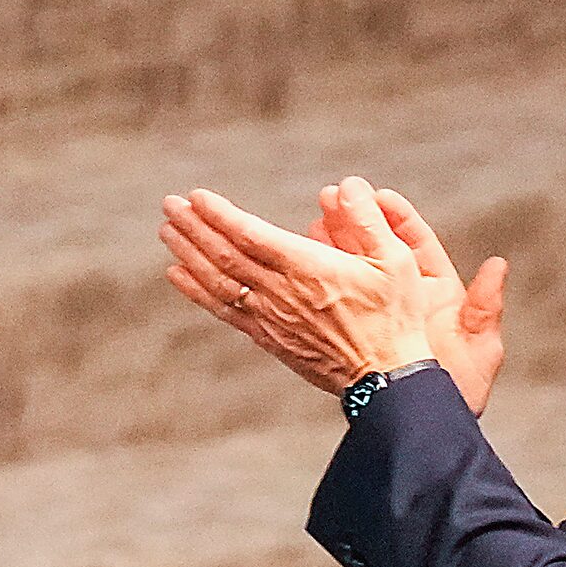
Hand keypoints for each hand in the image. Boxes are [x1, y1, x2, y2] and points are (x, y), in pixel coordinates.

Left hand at [162, 178, 431, 394]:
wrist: (387, 381)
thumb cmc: (395, 318)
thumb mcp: (396, 261)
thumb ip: (368, 220)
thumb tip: (346, 185)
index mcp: (309, 269)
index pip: (251, 235)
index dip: (220, 215)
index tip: (196, 196)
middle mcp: (282, 293)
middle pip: (225, 256)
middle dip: (194, 227)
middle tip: (169, 204)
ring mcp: (271, 318)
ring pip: (218, 281)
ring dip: (189, 253)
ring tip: (168, 230)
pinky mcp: (269, 339)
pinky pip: (224, 311)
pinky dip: (197, 290)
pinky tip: (178, 274)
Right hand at [314, 186, 506, 414]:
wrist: (423, 429)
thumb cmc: (458, 394)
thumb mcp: (479, 350)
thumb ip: (486, 308)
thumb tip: (498, 266)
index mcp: (440, 296)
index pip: (417, 246)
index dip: (398, 219)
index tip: (377, 196)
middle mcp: (409, 302)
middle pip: (380, 251)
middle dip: (357, 223)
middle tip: (331, 199)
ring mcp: (380, 317)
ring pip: (356, 273)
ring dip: (335, 246)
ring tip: (311, 224)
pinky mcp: (356, 338)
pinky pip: (338, 303)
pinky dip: (322, 283)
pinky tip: (301, 265)